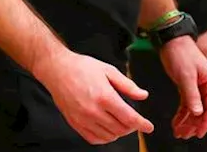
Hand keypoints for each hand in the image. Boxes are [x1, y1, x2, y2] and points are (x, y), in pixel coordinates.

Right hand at [30, 49, 153, 144]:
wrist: (57, 70)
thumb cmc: (82, 68)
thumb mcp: (109, 71)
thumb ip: (128, 85)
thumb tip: (143, 95)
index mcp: (105, 96)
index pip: (129, 118)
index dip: (142, 124)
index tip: (149, 127)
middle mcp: (94, 111)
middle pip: (121, 129)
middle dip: (132, 127)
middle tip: (134, 120)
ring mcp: (83, 119)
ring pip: (109, 136)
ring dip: (119, 132)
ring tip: (121, 122)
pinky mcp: (75, 124)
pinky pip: (94, 139)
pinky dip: (104, 137)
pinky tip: (107, 129)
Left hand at [159, 35, 206, 139]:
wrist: (171, 41)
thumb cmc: (181, 53)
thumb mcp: (186, 75)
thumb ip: (192, 95)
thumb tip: (198, 113)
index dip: (206, 122)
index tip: (199, 133)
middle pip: (204, 111)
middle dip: (194, 124)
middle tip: (184, 135)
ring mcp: (198, 86)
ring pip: (195, 109)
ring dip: (187, 121)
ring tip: (179, 132)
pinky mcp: (188, 86)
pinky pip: (187, 104)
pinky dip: (182, 114)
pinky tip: (176, 122)